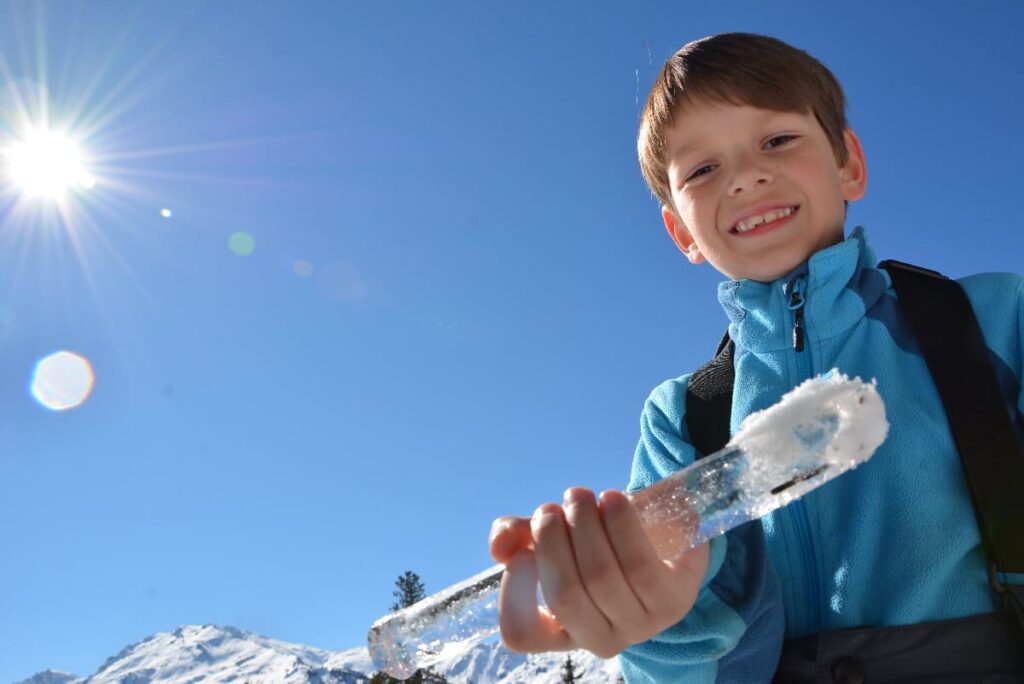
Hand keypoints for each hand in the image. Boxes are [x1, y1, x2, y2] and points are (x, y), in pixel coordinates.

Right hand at [489, 487, 708, 658]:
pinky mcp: (673, 601)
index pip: (522, 633)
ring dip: (584, 524)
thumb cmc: (605, 545)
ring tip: (578, 495)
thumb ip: (522, 536)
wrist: (667, 541)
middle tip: (550, 507)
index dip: (513, 594)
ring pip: (600, 576)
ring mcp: (640, 625)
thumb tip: (498, 544)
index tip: (521, 554)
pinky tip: (611, 498)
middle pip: (565, 594)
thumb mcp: (560, 539)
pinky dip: (620, 524)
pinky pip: (639, 563)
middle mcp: (601, 639)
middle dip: (550, 540)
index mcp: (564, 631)